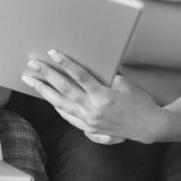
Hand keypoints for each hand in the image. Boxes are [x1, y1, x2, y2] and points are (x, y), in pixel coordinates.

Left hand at [21, 50, 160, 142]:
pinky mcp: (89, 128)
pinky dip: (57, 105)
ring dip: (44, 91)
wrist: (149, 127)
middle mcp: (93, 109)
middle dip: (46, 75)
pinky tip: (48, 97)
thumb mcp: (123, 84)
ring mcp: (89, 121)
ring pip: (60, 104)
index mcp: (104, 96)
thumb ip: (103, 77)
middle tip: (31, 64)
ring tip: (30, 80)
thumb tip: (83, 67)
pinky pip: (68, 116)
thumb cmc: (138, 101)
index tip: (51, 52)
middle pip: (64, 89)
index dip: (65, 63)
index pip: (80, 76)